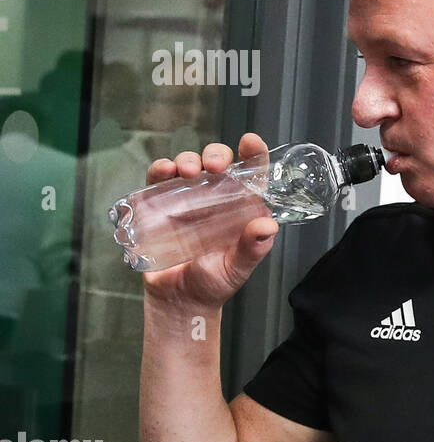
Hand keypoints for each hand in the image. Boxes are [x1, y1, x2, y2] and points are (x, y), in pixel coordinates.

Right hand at [141, 133, 278, 309]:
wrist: (179, 299)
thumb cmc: (214, 283)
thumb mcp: (238, 268)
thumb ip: (253, 248)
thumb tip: (267, 226)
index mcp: (242, 208)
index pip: (252, 174)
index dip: (254, 154)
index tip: (250, 141)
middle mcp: (216, 198)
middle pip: (219, 163)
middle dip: (216, 154)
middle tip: (214, 165)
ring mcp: (187, 199)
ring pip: (189, 165)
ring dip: (187, 159)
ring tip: (188, 170)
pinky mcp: (160, 204)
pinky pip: (159, 180)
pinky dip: (160, 170)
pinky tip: (163, 171)